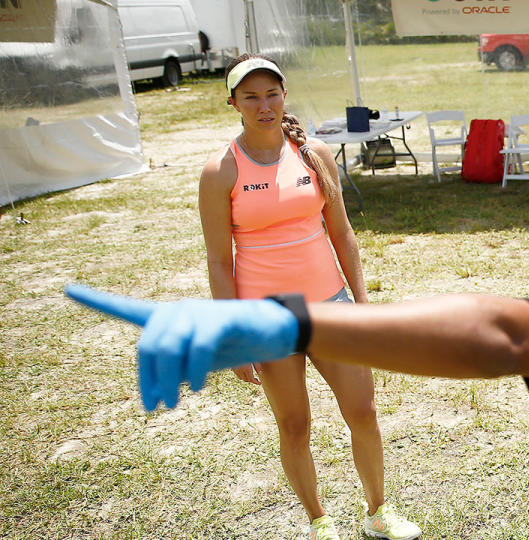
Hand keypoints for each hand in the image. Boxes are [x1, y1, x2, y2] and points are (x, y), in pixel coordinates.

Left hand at [65, 284, 298, 411]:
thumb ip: (174, 369)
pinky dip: (194, 371)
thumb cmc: (234, 345)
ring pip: (169, 349)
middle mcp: (178, 310)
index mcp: (170, 318)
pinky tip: (198, 387)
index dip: (96, 300)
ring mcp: (199, 312)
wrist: (275, 332)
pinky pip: (198, 348)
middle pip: (148, 346)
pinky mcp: (221, 318)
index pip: (127, 308)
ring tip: (171, 403)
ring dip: (167, 382)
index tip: (67, 289)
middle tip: (154, 407)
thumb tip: (155, 391)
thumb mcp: (198, 361)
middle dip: (147, 381)